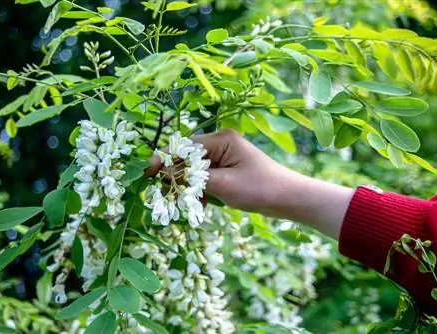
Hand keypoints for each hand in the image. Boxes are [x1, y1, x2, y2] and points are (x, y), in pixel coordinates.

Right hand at [148, 129, 354, 238]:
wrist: (289, 199)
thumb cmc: (259, 189)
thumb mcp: (223, 184)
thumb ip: (193, 178)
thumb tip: (166, 174)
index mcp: (221, 140)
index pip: (184, 147)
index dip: (165, 159)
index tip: (147, 172)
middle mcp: (221, 143)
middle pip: (187, 158)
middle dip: (176, 176)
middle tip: (163, 194)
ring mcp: (225, 156)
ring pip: (195, 170)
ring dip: (188, 187)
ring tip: (184, 204)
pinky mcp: (228, 169)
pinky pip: (206, 177)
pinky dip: (200, 191)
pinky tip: (200, 206)